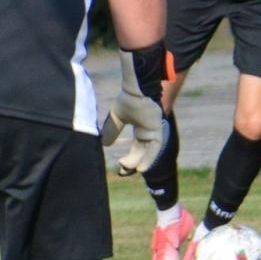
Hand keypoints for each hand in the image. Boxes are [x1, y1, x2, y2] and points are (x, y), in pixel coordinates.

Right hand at [100, 51, 168, 175]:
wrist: (136, 88)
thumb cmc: (128, 99)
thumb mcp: (116, 118)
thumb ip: (111, 130)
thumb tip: (104, 144)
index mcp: (140, 129)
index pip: (137, 149)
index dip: (130, 159)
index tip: (120, 167)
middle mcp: (148, 132)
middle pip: (142, 153)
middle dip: (133, 163)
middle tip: (122, 172)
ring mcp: (154, 130)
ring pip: (148, 152)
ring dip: (140, 162)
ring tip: (130, 171)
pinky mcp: (157, 129)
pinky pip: (155, 147)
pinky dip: (149, 158)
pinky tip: (141, 168)